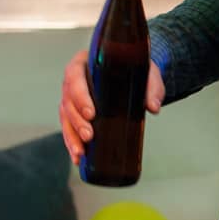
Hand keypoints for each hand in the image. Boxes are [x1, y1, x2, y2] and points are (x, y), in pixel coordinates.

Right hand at [59, 49, 163, 164]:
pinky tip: (78, 157)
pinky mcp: (76, 112)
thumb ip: (152, 87)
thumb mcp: (147, 74)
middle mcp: (74, 80)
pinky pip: (69, 127)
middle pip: (68, 101)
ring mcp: (72, 97)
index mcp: (85, 62)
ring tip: (81, 153)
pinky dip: (72, 143)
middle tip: (89, 136)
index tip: (91, 114)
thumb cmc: (137, 69)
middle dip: (77, 121)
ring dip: (71, 136)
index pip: (75, 77)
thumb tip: (153, 107)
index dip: (80, 96)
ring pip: (65, 117)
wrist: (134, 73)